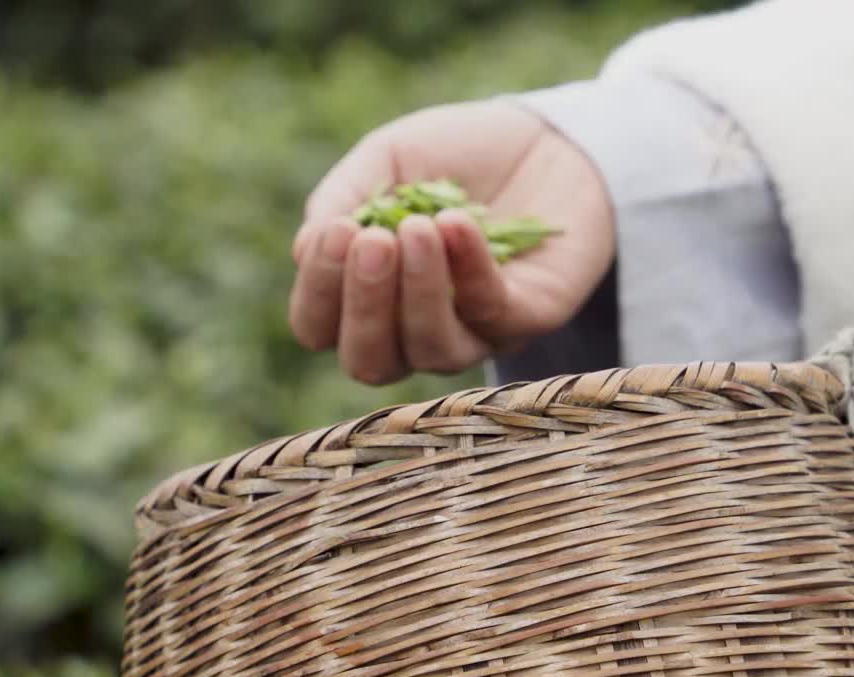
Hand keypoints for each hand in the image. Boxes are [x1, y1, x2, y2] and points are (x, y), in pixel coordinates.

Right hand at [288, 98, 614, 384]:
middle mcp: (412, 330)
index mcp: (367, 295)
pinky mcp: (526, 319)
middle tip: (373, 242)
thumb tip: (305, 248)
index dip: (317, 292)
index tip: (334, 232)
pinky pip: (490, 312)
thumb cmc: (457, 154)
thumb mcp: (388, 159)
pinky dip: (469, 269)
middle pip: (369, 361)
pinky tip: (456, 223)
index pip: (319, 327)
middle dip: (364, 306)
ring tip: (418, 227)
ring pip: (430, 349)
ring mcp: (472, 333)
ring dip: (417, 291)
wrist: (548, 137)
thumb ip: (342, 197)